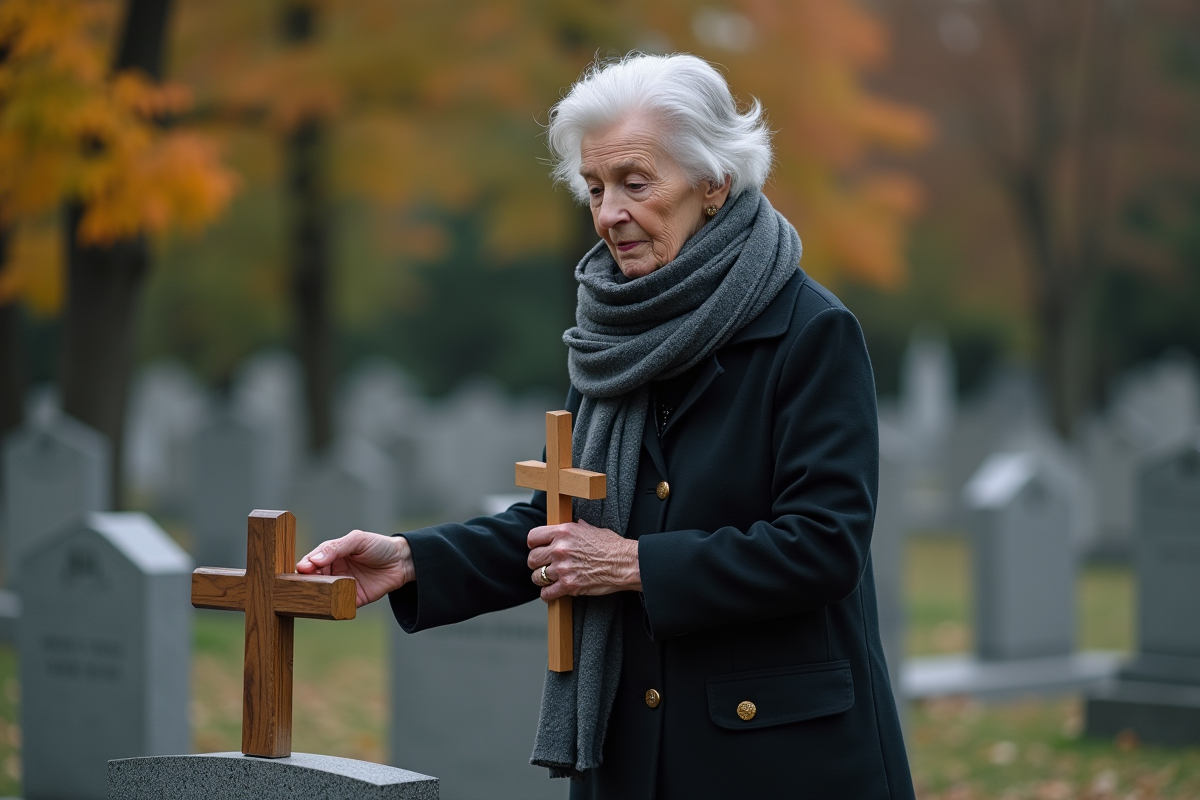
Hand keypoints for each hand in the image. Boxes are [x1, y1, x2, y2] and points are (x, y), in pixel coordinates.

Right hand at [297, 530, 414, 607]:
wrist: (402, 561)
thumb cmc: (379, 546)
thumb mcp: (357, 540)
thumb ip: (336, 547)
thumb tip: (314, 560)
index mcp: (331, 556)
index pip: (312, 561)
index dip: (305, 565)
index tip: (301, 569)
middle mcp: (334, 572)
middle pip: (313, 579)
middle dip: (305, 582)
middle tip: (300, 586)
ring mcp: (342, 586)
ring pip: (322, 594)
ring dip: (315, 596)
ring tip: (309, 597)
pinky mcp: (352, 600)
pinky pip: (338, 605)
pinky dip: (331, 607)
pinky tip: (326, 607)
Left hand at [527, 519, 640, 601]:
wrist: (626, 563)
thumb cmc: (613, 546)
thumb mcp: (592, 530)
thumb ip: (579, 528)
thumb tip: (576, 524)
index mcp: (564, 532)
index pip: (533, 537)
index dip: (533, 545)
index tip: (536, 549)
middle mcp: (560, 549)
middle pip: (532, 559)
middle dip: (536, 564)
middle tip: (543, 567)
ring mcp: (563, 568)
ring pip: (537, 577)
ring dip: (541, 580)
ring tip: (549, 580)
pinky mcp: (569, 585)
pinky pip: (547, 594)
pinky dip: (548, 595)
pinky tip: (553, 592)